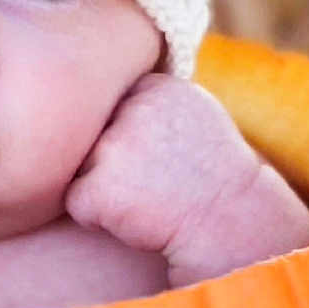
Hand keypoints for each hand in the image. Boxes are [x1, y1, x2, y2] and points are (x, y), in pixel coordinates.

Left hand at [65, 74, 308, 284]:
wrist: (231, 226)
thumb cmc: (214, 175)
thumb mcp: (195, 112)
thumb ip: (154, 97)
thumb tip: (112, 82)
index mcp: (155, 87)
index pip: (112, 106)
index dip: (129, 136)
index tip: (160, 156)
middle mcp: (131, 110)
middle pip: (93, 137)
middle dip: (114, 162)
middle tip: (155, 181)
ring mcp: (113, 149)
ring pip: (81, 168)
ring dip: (104, 187)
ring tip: (147, 198)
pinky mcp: (98, 189)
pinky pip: (77, 204)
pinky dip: (98, 218)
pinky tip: (136, 218)